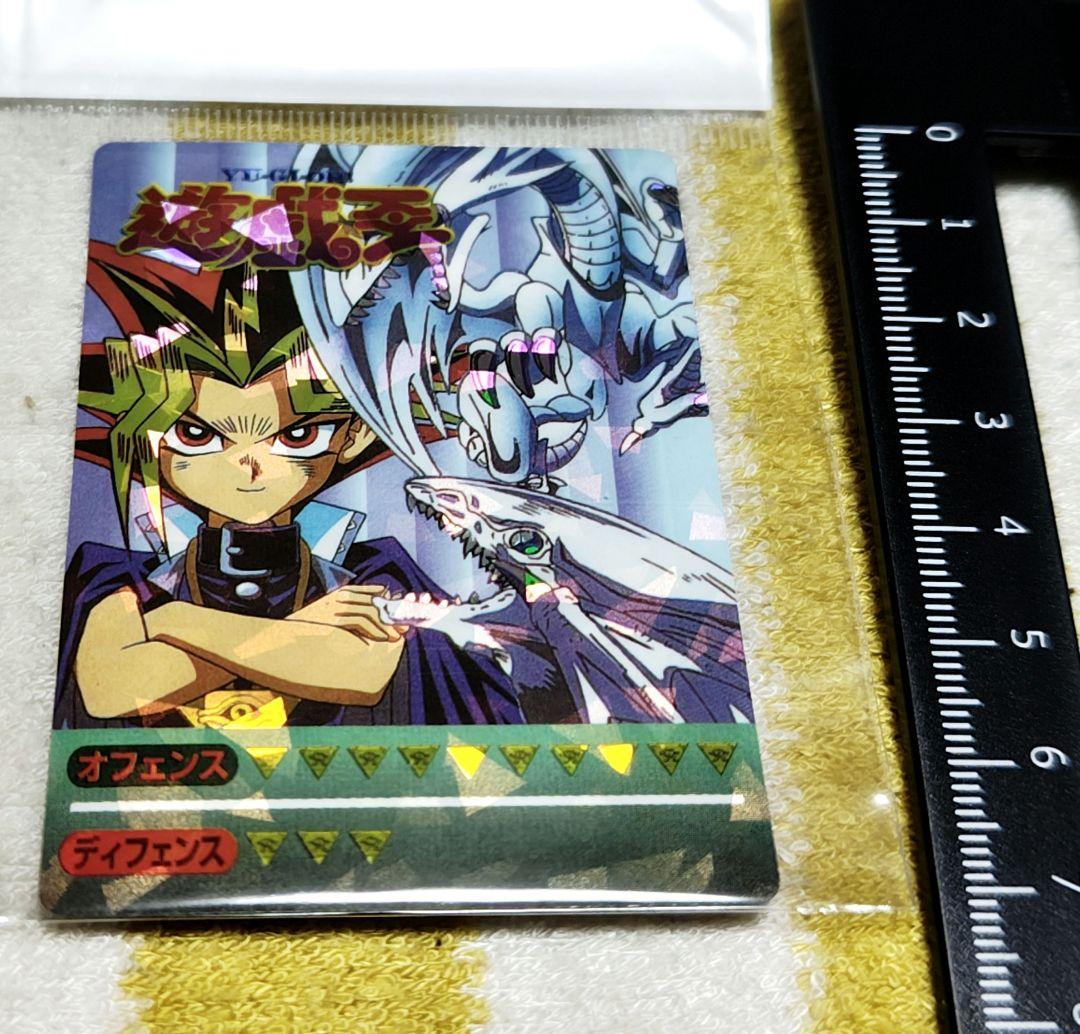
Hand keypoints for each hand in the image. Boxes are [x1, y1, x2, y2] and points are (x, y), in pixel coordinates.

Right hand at [285, 585, 404, 641]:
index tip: (403, 617)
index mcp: (344, 592)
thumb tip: (380, 613)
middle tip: (404, 628)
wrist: (285, 634)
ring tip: (395, 637)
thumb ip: (356, 612)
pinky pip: (360, 622)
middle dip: (392, 617)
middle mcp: (342, 596)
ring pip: (371, 612)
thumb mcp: (336, 615)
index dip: (391, 605)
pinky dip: (373, 630)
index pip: (376, 593)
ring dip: (385, 626)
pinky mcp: (334, 617)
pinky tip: (381, 639)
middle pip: (376, 602)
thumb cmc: (312, 628)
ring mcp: (338, 605)